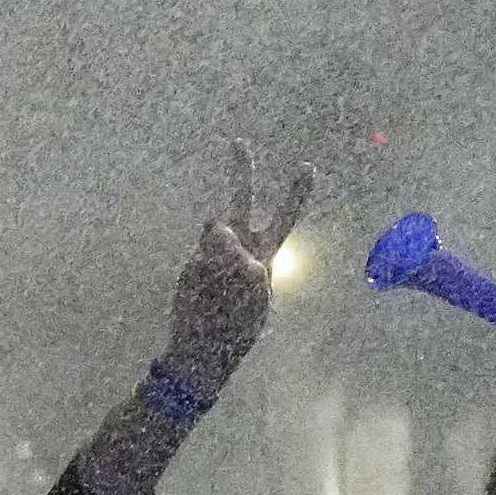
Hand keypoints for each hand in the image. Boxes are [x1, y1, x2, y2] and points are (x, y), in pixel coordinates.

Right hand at [172, 141, 310, 380]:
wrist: (199, 351)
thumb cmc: (236, 326)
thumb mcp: (251, 290)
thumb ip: (238, 253)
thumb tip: (214, 226)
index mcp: (265, 254)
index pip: (284, 218)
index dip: (295, 193)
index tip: (306, 167)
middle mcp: (239, 247)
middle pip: (242, 203)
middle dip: (240, 173)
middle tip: (238, 143)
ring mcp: (211, 253)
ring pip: (216, 230)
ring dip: (220, 248)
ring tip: (219, 285)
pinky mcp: (189, 263)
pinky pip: (198, 253)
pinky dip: (202, 266)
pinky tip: (201, 292)